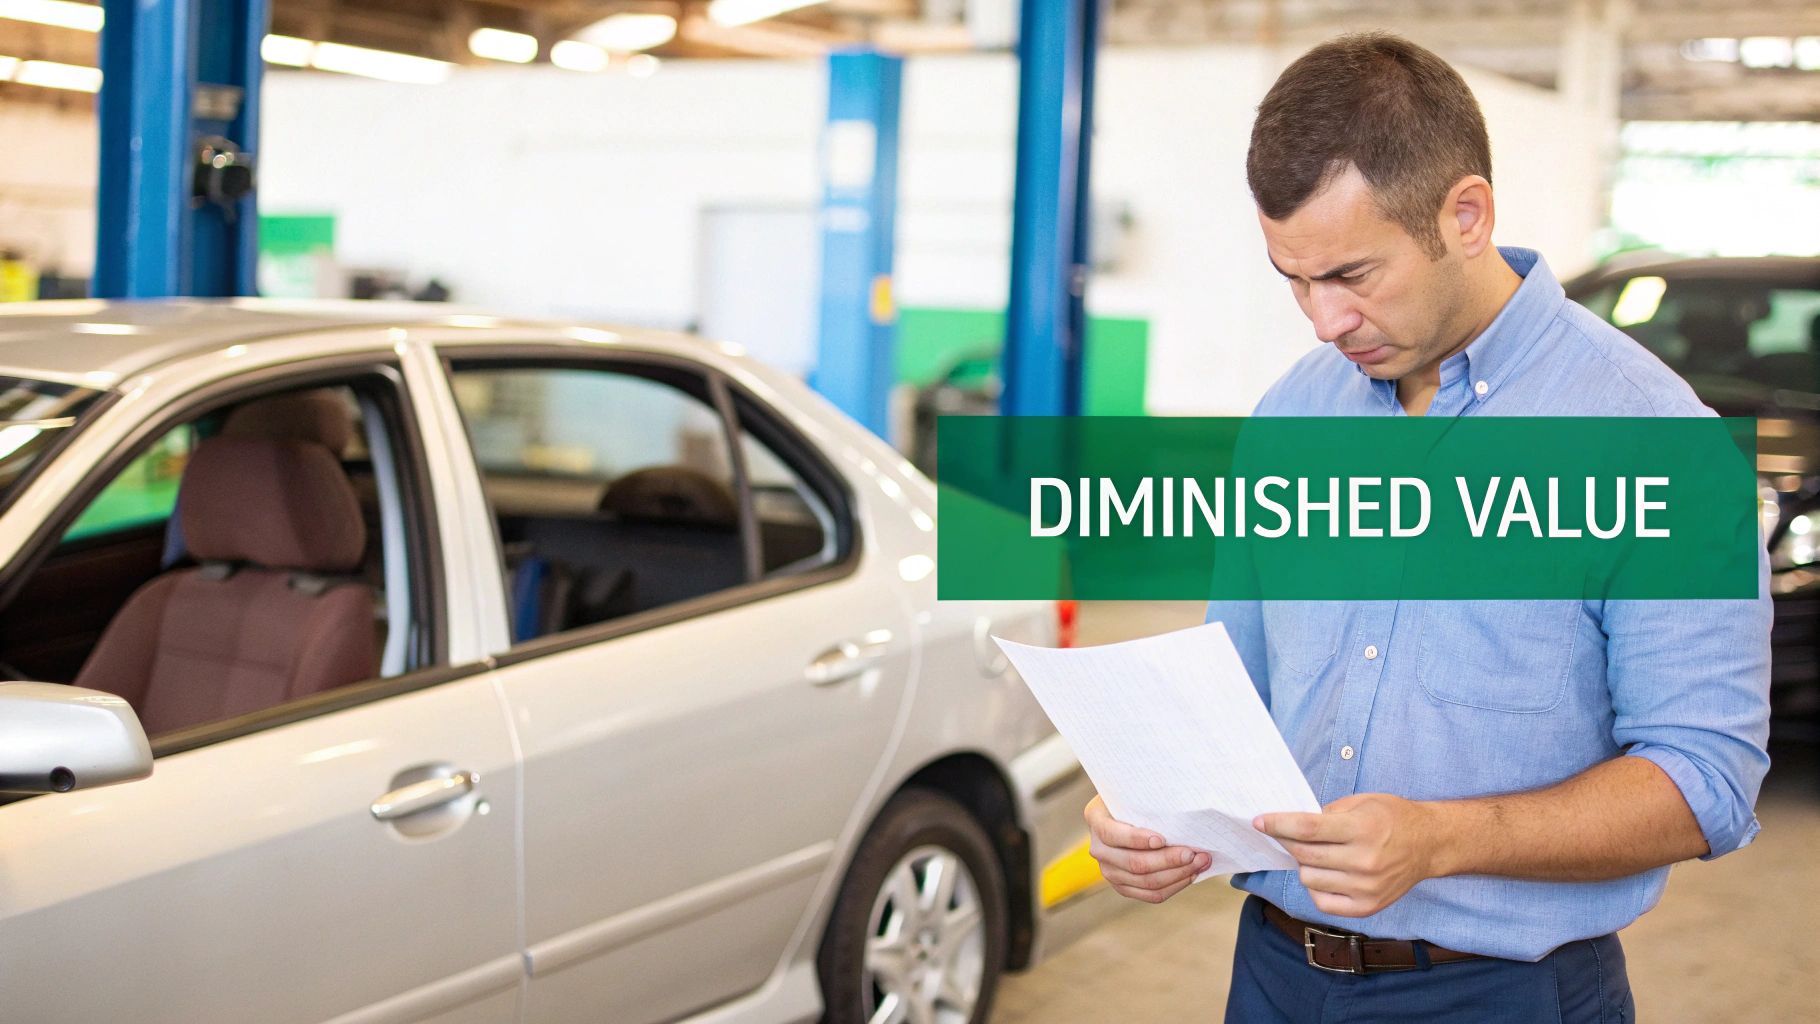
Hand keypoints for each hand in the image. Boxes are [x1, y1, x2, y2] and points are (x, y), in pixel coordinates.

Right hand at [1084, 795, 1211, 903]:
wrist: (1128, 812)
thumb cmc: (1136, 796)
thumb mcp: (1134, 790)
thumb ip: (1148, 797)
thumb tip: (1182, 800)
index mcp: (1096, 819)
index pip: (1112, 834)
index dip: (1136, 839)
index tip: (1162, 839)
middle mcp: (1098, 848)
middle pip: (1134, 863)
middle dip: (1169, 860)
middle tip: (1195, 853)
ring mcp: (1109, 871)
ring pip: (1145, 882)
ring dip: (1177, 874)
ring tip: (1200, 862)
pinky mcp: (1123, 886)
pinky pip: (1151, 895)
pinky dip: (1174, 886)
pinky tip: (1191, 874)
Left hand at [1254, 793, 1439, 916]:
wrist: (1429, 844)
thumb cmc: (1393, 818)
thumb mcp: (1362, 802)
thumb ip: (1327, 813)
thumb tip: (1290, 824)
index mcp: (1363, 829)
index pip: (1308, 829)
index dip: (1278, 825)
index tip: (1259, 821)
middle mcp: (1364, 861)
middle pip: (1305, 854)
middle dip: (1286, 841)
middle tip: (1282, 833)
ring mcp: (1366, 888)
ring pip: (1309, 878)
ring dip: (1304, 864)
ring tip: (1315, 853)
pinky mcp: (1367, 907)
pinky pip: (1322, 902)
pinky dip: (1316, 887)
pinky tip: (1324, 873)